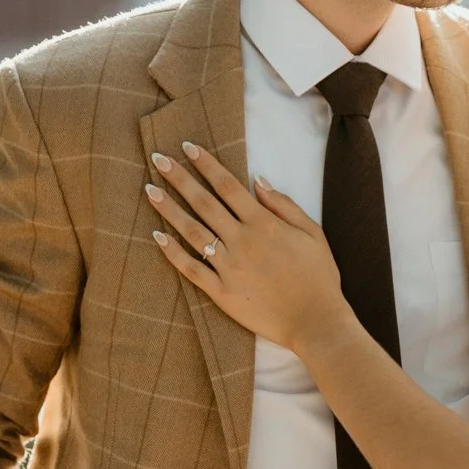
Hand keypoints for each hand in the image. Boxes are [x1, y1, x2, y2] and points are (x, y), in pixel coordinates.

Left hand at [146, 143, 345, 353]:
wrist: (315, 321)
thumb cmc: (318, 276)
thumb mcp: (312, 232)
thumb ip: (284, 204)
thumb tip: (259, 180)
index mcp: (264, 223)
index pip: (228, 186)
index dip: (206, 164)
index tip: (187, 148)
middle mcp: (242, 241)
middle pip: (204, 202)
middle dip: (179, 178)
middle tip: (158, 159)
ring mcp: (228, 267)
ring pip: (192, 232)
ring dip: (169, 209)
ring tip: (150, 190)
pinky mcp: (221, 292)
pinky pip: (191, 269)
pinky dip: (172, 252)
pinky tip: (157, 236)